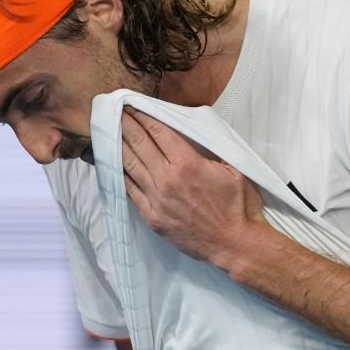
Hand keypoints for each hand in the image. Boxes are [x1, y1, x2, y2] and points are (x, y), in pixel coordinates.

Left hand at [120, 107, 265, 263]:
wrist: (235, 244)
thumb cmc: (239, 205)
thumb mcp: (232, 169)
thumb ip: (210, 150)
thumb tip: (193, 135)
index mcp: (187, 163)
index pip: (158, 132)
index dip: (143, 117)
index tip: (132, 106)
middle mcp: (167, 179)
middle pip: (140, 145)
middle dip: (126, 126)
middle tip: (115, 112)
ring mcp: (157, 200)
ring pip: (130, 166)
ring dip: (119, 146)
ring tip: (109, 132)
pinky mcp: (152, 217)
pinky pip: (131, 192)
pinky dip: (122, 175)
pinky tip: (115, 164)